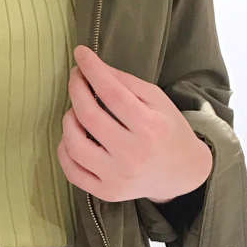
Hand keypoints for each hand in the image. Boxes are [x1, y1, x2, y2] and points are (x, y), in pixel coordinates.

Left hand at [57, 45, 213, 203]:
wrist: (181, 173)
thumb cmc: (167, 130)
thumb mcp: (156, 99)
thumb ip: (125, 82)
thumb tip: (93, 67)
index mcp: (150, 128)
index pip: (112, 92)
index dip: (92, 69)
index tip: (80, 53)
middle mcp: (133, 155)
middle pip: (89, 116)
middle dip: (76, 89)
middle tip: (76, 77)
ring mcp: (118, 177)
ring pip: (74, 144)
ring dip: (68, 120)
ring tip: (77, 110)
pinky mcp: (106, 193)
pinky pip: (71, 170)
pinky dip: (65, 149)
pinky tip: (73, 136)